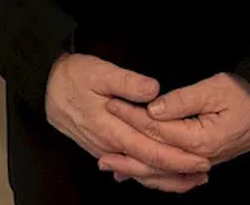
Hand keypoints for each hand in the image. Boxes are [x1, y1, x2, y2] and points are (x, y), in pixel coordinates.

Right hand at [44, 53, 212, 190]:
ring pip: (138, 172)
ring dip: (164, 178)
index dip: (177, 158)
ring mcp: (104, 149)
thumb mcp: (100, 71)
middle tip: (204, 173)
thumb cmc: (73, 76)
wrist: (45, 87)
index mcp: (111, 128)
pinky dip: (147, 174)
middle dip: (177, 173)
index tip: (201, 160)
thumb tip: (154, 91)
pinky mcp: (101, 148)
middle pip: (147, 168)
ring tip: (189, 179)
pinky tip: (159, 175)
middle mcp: (109, 145)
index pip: (151, 151)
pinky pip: (128, 168)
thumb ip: (128, 82)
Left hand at [99, 72, 249, 183]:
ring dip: (137, 170)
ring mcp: (201, 161)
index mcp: (198, 140)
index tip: (111, 106)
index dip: (131, 117)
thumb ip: (181, 100)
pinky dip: (156, 175)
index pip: (156, 129)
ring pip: (164, 172)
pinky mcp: (203, 159)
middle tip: (100, 155)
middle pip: (155, 159)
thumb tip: (152, 108)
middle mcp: (198, 157)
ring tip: (113, 170)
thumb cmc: (245, 96)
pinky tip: (141, 174)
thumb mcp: (214, 89)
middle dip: (126, 156)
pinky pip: (174, 173)